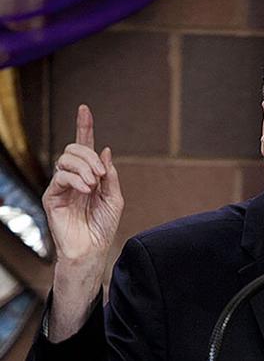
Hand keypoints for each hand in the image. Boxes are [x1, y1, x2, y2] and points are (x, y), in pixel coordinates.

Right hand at [43, 105, 123, 261]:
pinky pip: (61, 176)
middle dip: (89, 155)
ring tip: (94, 184)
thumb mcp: (115, 199)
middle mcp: (74, 178)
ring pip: (66, 159)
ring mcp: (62, 186)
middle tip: (101, 175)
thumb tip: (105, 150)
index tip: (85, 109)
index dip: (84, 127)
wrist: (92, 250)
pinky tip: (86, 189)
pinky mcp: (52, 196)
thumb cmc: (103, 228)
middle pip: (74, 149)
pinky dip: (76, 179)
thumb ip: (111, 176)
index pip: (85, 147)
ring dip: (84, 167)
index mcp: (89, 176)